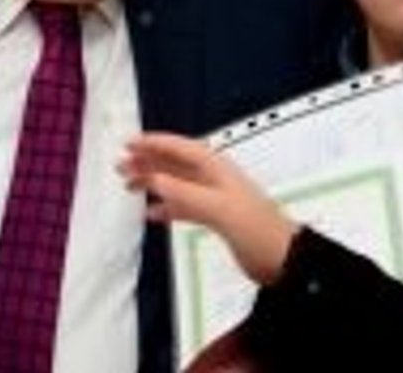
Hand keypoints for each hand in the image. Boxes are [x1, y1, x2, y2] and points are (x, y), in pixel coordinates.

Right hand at [120, 133, 295, 284]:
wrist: (282, 259)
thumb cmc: (254, 228)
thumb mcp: (217, 208)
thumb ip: (183, 192)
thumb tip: (152, 178)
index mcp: (216, 168)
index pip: (179, 148)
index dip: (154, 143)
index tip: (128, 144)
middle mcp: (213, 178)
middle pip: (174, 164)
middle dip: (147, 162)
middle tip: (120, 167)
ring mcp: (213, 198)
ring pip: (176, 184)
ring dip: (153, 183)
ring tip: (128, 187)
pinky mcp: (215, 218)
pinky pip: (183, 206)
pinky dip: (166, 207)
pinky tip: (150, 214)